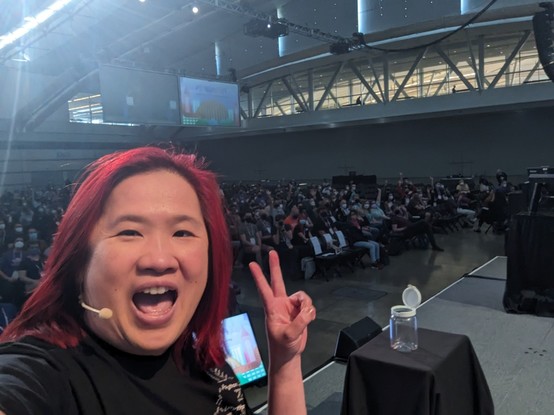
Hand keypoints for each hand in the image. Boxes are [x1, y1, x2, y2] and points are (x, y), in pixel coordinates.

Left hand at [249, 251, 315, 367]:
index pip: (264, 289)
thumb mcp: (289, 335)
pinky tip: (308, 319)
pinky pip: (309, 305)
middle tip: (272, 253)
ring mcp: (290, 307)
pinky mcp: (300, 312)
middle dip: (275, 267)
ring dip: (306, 305)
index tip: (252, 264)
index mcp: (272, 309)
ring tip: (305, 318)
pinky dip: (310, 312)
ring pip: (302, 296)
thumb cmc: (282, 347)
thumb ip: (300, 321)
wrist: (289, 355)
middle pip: (278, 281)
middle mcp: (280, 304)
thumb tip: (308, 310)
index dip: (259, 277)